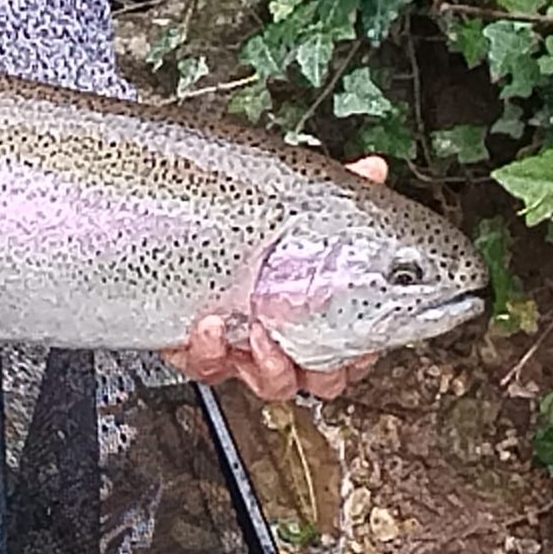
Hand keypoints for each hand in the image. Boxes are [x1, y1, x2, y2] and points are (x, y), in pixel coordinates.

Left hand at [160, 155, 389, 402]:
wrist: (180, 233)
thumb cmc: (250, 233)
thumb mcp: (293, 209)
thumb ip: (336, 194)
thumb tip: (372, 169)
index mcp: (318, 318)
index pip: (355, 354)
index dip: (360, 356)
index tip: (356, 343)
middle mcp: (287, 342)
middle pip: (322, 381)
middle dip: (317, 368)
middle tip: (306, 339)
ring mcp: (246, 351)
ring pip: (271, 384)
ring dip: (270, 365)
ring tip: (256, 329)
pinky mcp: (203, 352)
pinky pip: (209, 368)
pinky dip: (210, 352)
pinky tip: (209, 325)